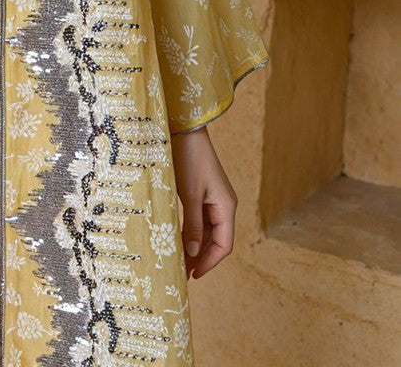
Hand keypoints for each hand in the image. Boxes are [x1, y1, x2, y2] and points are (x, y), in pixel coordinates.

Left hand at [170, 125, 236, 278]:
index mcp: (227, 206)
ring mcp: (213, 199)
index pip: (224, 244)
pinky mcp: (202, 193)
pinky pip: (200, 220)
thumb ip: (193, 225)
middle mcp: (224, 205)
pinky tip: (179, 241)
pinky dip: (191, 232)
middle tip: (182, 273)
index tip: (194, 275)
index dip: (210, 262)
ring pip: (208, 232)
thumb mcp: (189, 194)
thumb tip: (194, 254)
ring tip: (179, 262)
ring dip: (196, 247)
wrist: (184, 130)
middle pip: (217, 240)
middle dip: (201, 257)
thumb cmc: (188, 159)